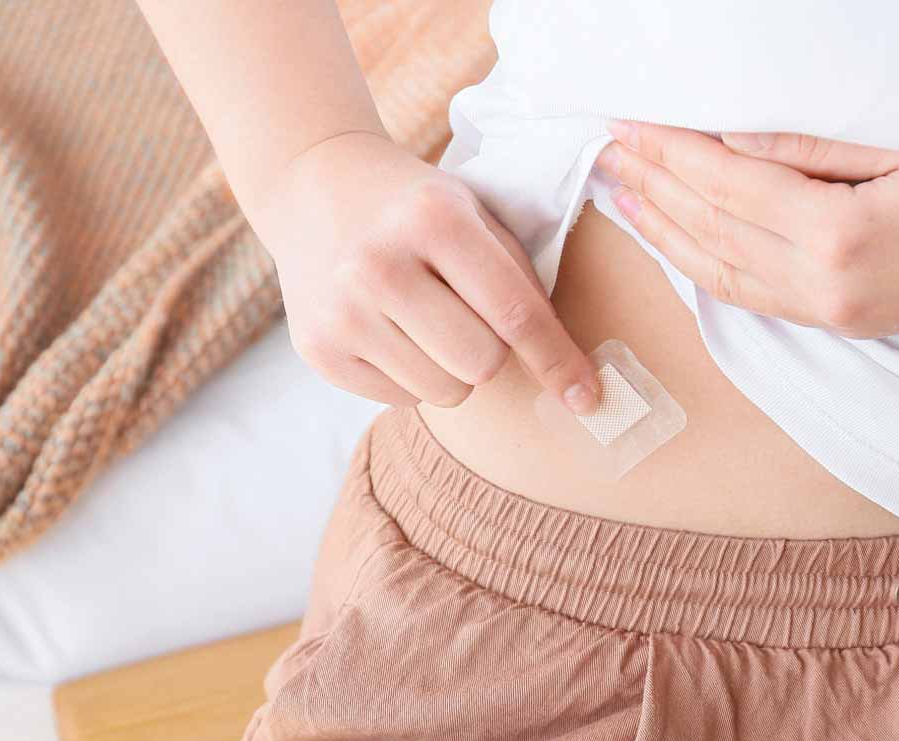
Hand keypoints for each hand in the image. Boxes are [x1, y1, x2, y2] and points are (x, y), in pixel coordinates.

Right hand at [247, 130, 598, 411]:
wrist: (312, 183)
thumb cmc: (413, 206)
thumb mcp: (471, 212)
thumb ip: (518, 277)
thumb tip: (569, 369)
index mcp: (433, 219)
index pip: (514, 313)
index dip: (557, 360)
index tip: (586, 397)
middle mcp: (379, 265)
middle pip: (482, 363)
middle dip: (492, 349)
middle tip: (467, 313)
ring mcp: (341, 310)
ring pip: (444, 391)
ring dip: (451, 368)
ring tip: (424, 318)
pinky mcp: (317, 348)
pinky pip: (401, 399)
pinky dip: (411, 375)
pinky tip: (389, 327)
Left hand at [595, 120, 898, 336]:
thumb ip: (817, 147)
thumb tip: (734, 138)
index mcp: (840, 236)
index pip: (728, 186)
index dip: (672, 150)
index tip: (628, 118)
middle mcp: (824, 287)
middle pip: (711, 231)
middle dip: (652, 186)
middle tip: (604, 145)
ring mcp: (832, 315)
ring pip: (720, 273)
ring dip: (663, 230)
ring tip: (618, 189)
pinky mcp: (843, 324)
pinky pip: (752, 296)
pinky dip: (703, 265)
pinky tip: (677, 240)